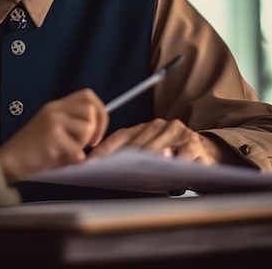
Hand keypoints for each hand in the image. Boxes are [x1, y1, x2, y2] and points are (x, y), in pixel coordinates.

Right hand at [0, 89, 107, 182]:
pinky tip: (59, 159)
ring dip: (82, 144)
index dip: (100, 111)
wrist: (8, 160)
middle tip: (89, 145)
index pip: (88, 95)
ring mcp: (53, 121)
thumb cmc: (33, 150)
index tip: (98, 130)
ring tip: (67, 151)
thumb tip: (97, 128)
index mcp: (56, 106)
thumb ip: (72, 124)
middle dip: (96, 130)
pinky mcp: (52, 136)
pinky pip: (77, 149)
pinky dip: (73, 158)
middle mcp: (55, 109)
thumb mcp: (53, 129)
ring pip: (87, 128)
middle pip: (91, 110)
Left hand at [88, 118, 231, 164]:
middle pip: (137, 143)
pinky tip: (168, 169)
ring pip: (157, 148)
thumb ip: (135, 161)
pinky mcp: (192, 143)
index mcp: (144, 129)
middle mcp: (158, 126)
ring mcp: (175, 132)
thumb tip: (105, 170)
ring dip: (146, 160)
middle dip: (122, 159)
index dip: (104, 150)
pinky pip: (181, 155)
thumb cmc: (173, 158)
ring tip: (134, 169)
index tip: (89, 163)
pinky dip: (174, 163)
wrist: (207, 153)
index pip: (119, 137)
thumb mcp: (153, 157)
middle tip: (109, 170)